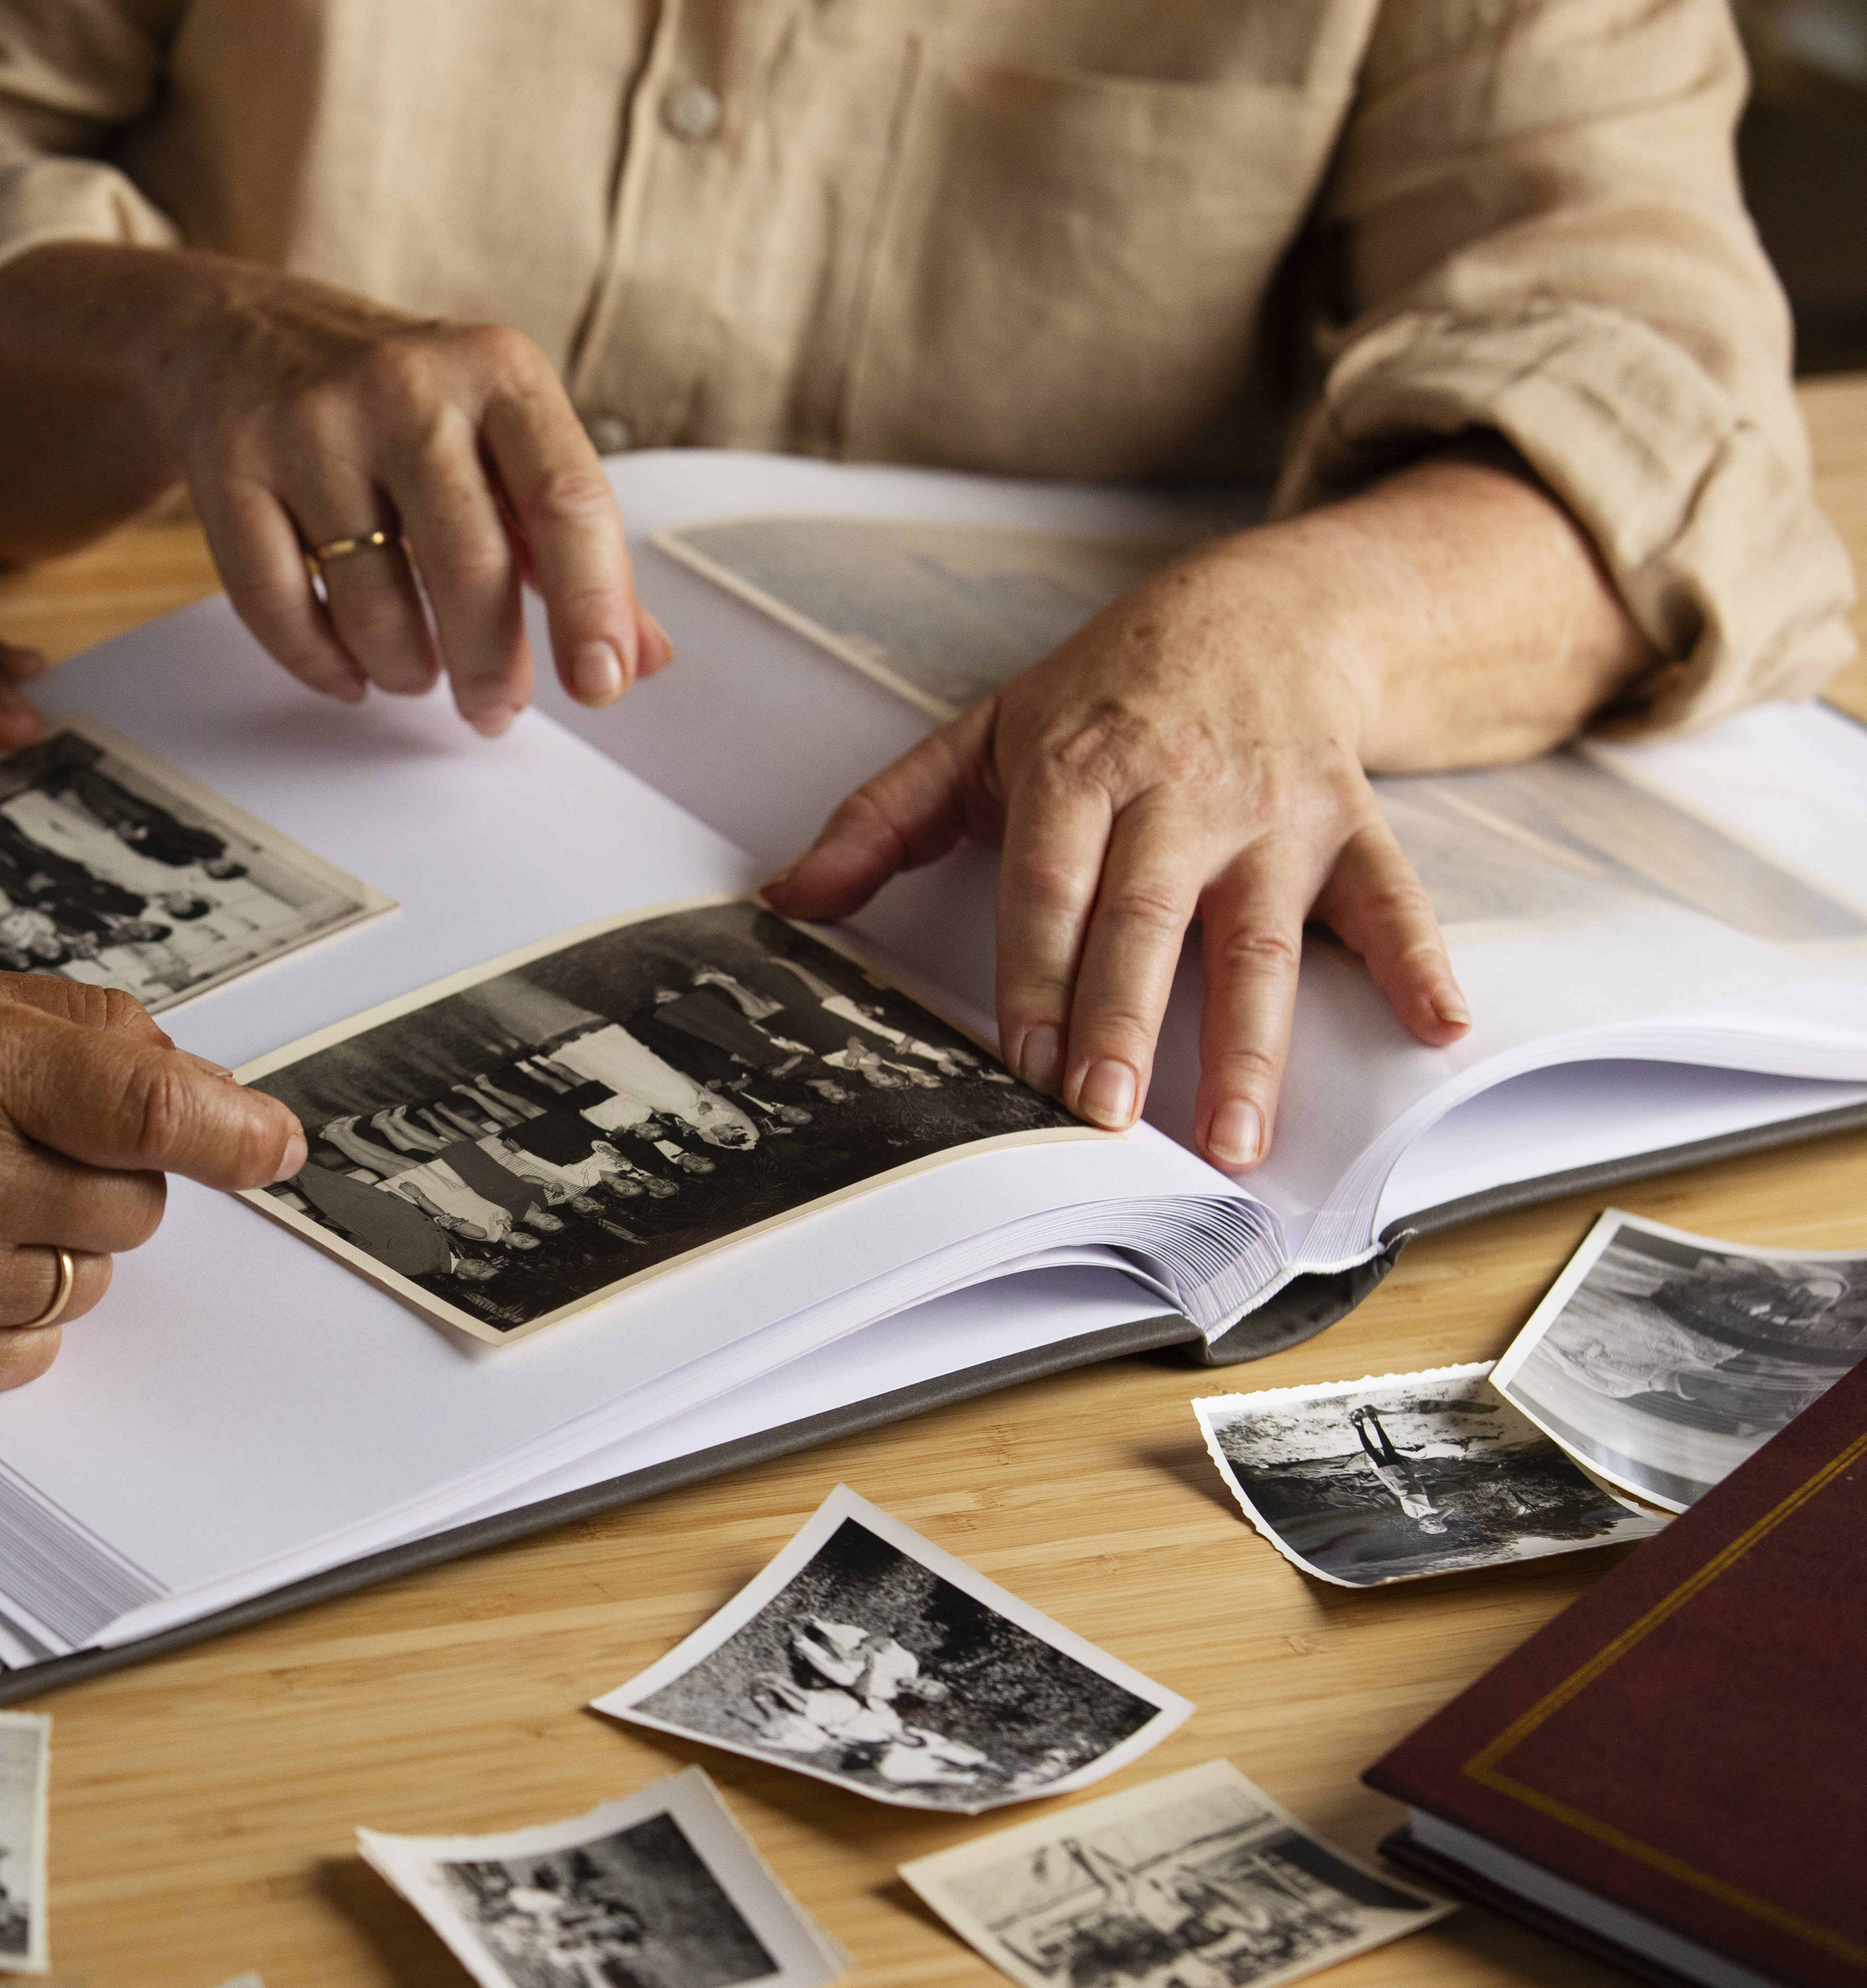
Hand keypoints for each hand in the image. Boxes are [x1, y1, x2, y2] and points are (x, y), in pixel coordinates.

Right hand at [0, 246, 671, 732]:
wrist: (243, 334)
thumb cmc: (396, 400)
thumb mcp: (500, 438)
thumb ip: (568, 543)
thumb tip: (639, 655)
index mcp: (497, 371)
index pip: (567, 500)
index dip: (592, 605)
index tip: (602, 683)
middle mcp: (405, 388)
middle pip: (468, 567)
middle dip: (489, 667)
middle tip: (495, 708)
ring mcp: (310, 426)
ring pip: (372, 605)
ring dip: (407, 669)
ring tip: (419, 671)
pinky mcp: (232, 469)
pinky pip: (282, 608)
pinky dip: (324, 665)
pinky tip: (351, 669)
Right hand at [0, 951, 307, 1400]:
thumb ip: (67, 1026)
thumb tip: (204, 1087)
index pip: (152, 1103)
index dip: (235, 1130)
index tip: (278, 1147)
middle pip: (138, 1203)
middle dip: (103, 1177)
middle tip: (8, 1148)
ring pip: (92, 1277)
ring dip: (54, 1244)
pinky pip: (36, 1345)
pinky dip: (8, 1310)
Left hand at [762, 452, 1654, 1169]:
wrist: (1256, 612)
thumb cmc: (1104, 693)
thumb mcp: (982, 736)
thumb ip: (882, 820)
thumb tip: (785, 897)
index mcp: (1083, 771)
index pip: (1053, 885)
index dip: (1036, 973)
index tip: (1019, 1058)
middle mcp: (1182, 795)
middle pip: (1149, 925)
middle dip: (1128, 1026)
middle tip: (1108, 1118)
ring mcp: (1274, 815)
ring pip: (1261, 941)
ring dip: (1254, 1045)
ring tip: (1242, 1139)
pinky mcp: (1351, 827)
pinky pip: (1393, 902)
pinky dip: (1421, 963)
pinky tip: (1438, 1028)